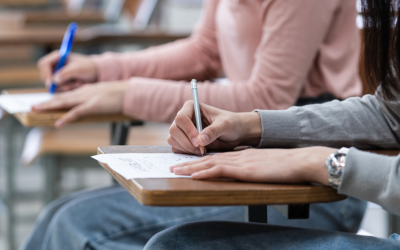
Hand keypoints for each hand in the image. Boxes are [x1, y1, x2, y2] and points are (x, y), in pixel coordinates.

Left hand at [32, 81, 126, 126]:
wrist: (130, 92)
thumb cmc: (121, 95)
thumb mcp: (105, 96)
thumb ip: (96, 99)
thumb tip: (91, 106)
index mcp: (87, 90)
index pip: (67, 95)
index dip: (55, 99)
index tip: (45, 103)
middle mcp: (84, 92)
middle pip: (61, 97)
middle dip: (46, 102)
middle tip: (33, 106)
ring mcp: (88, 98)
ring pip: (64, 102)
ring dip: (49, 106)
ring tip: (37, 110)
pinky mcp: (93, 106)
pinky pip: (77, 113)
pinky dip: (66, 118)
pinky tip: (58, 123)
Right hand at [37, 50, 96, 91]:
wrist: (97, 74)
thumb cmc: (88, 67)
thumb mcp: (78, 69)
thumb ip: (65, 73)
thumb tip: (54, 81)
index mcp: (57, 57)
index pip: (44, 64)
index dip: (46, 73)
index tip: (51, 82)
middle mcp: (55, 66)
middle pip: (45, 77)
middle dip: (57, 84)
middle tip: (68, 87)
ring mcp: (58, 75)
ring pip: (53, 85)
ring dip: (65, 87)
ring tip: (78, 83)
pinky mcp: (62, 83)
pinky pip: (59, 90)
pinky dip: (69, 89)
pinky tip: (78, 85)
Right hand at [168, 101, 261, 154]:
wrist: (234, 134)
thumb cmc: (231, 124)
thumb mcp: (225, 125)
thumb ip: (214, 131)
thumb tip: (200, 140)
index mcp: (191, 107)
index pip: (181, 118)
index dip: (188, 131)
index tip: (199, 142)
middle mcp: (184, 117)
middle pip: (174, 130)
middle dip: (186, 142)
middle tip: (200, 149)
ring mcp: (182, 130)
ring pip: (172, 140)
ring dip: (185, 148)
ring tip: (201, 151)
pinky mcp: (183, 141)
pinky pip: (176, 148)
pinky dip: (185, 152)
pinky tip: (199, 152)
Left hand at [170, 147, 335, 184]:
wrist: (299, 160)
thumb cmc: (285, 165)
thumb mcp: (264, 164)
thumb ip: (253, 166)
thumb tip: (245, 171)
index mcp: (241, 155)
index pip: (216, 157)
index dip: (199, 160)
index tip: (187, 164)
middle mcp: (237, 156)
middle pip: (208, 159)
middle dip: (189, 163)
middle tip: (173, 166)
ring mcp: (240, 162)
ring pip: (210, 163)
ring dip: (191, 167)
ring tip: (176, 170)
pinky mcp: (245, 170)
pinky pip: (220, 170)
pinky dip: (205, 172)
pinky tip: (194, 175)